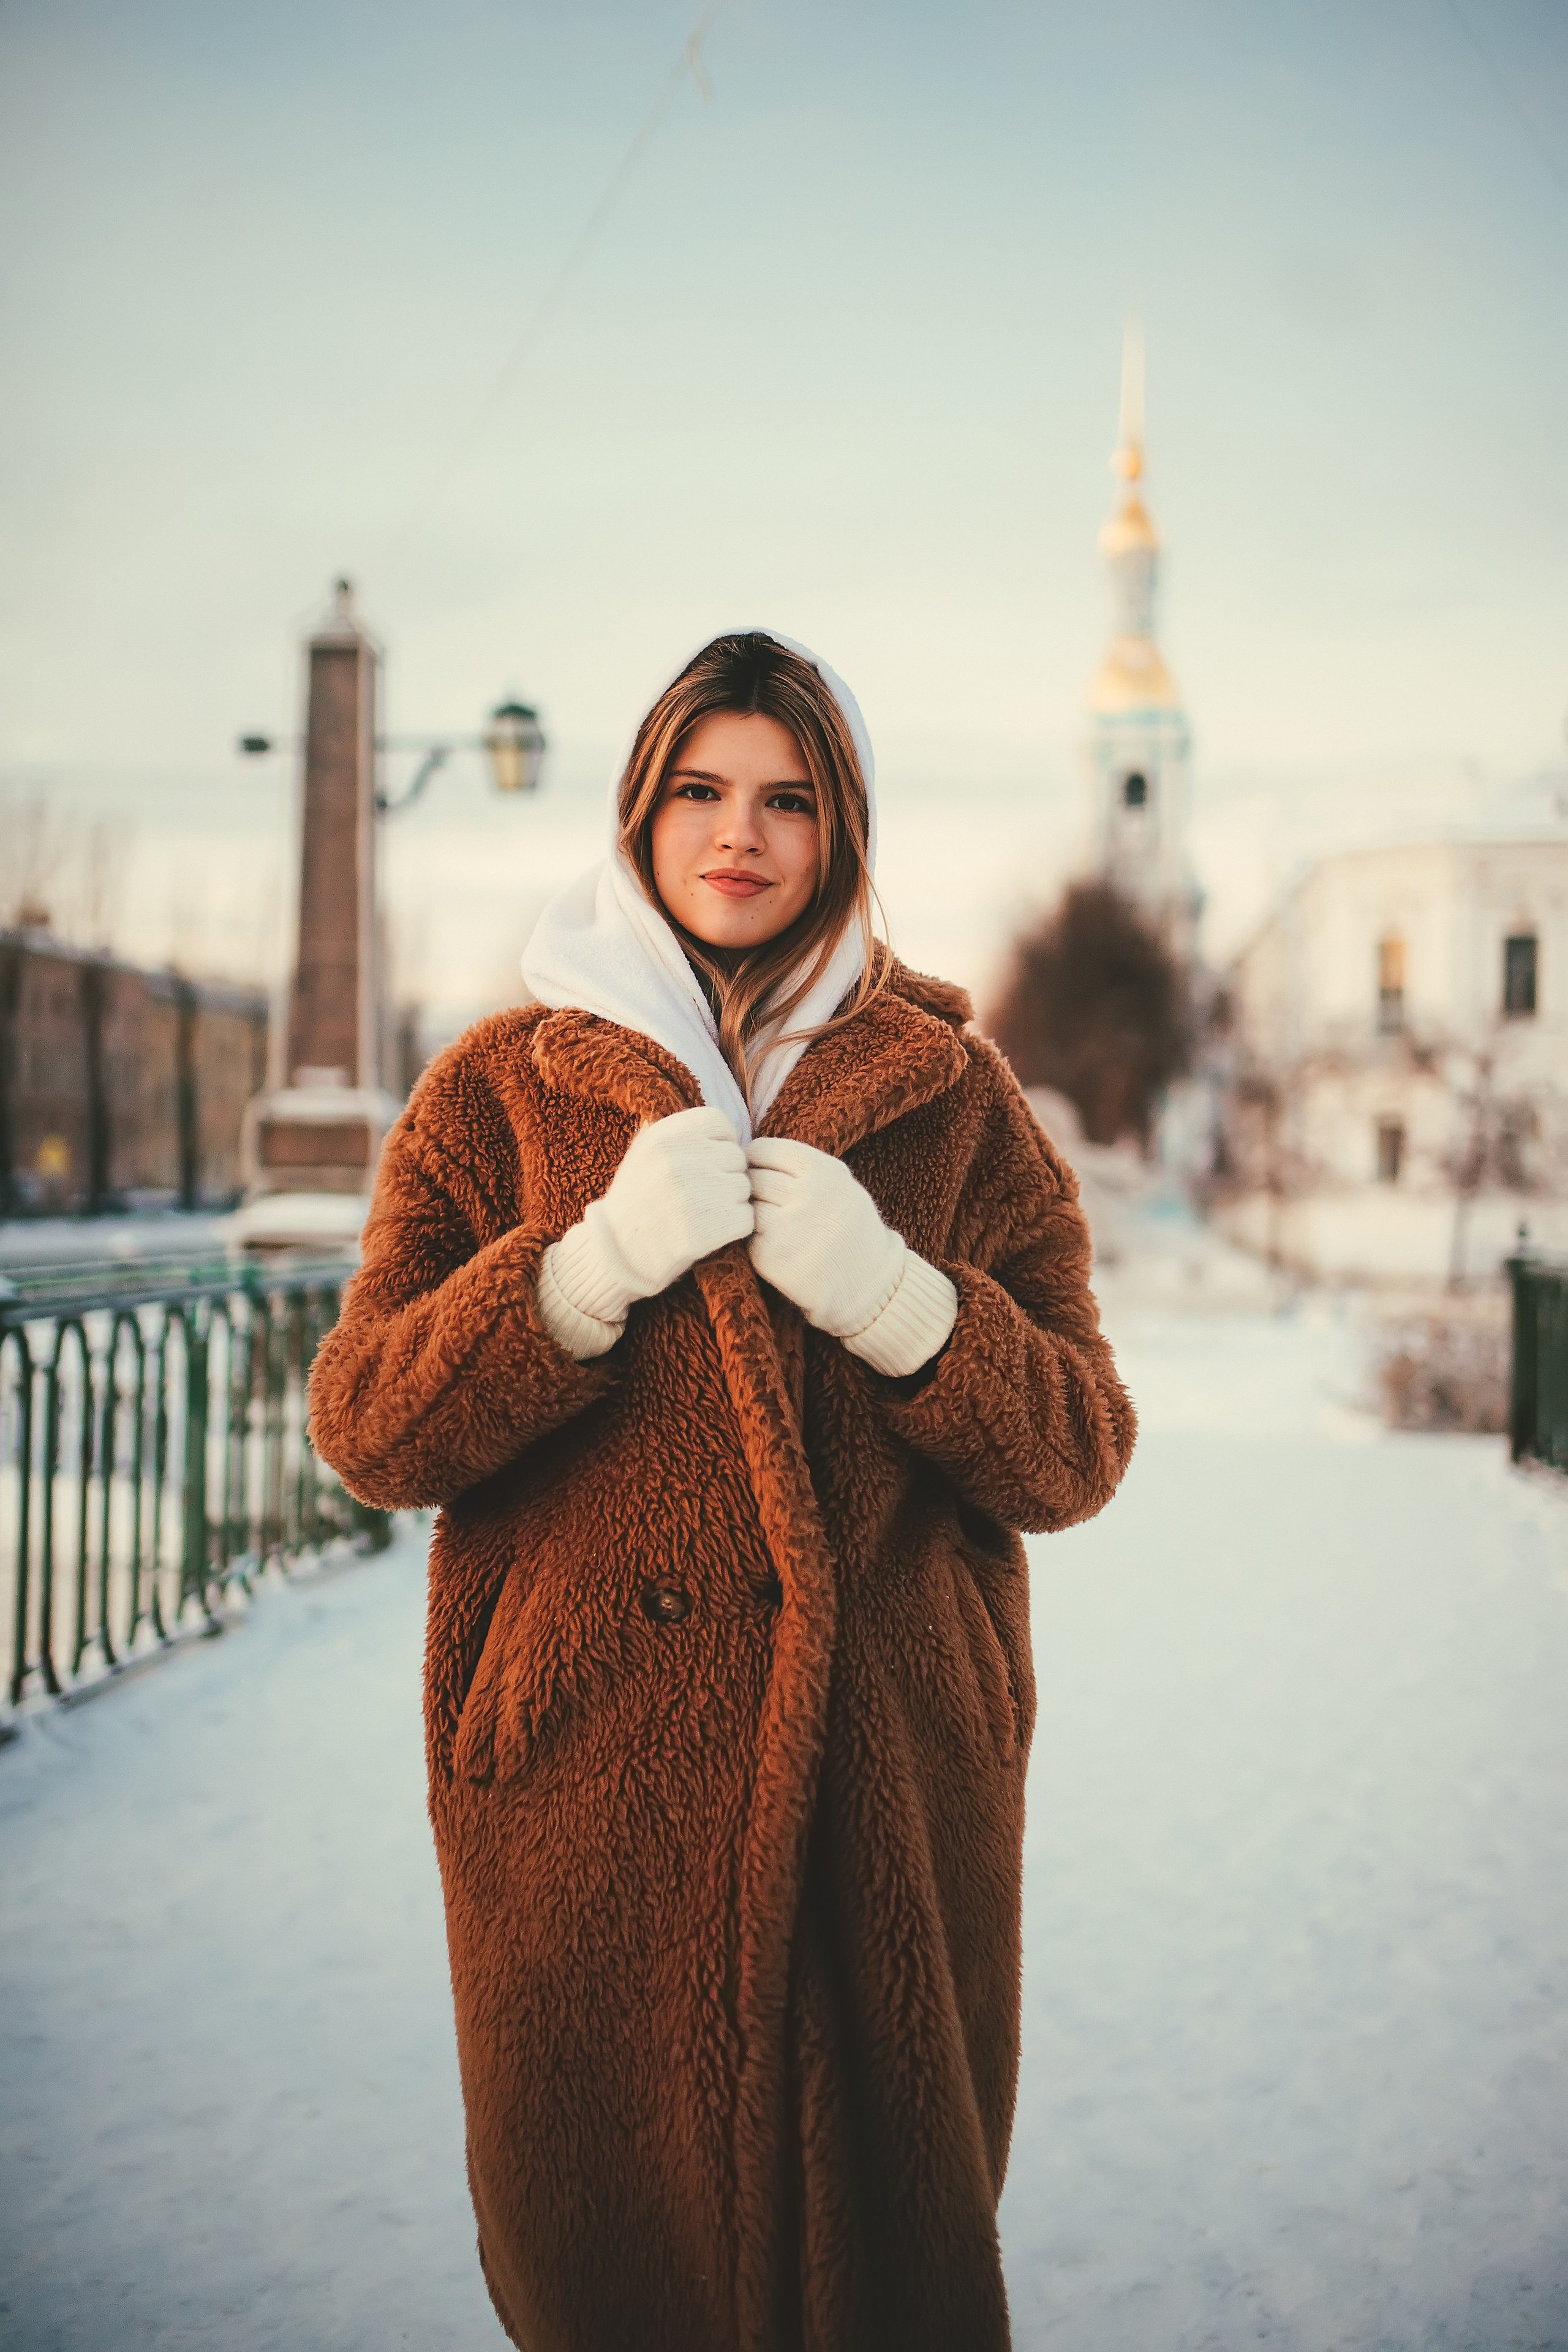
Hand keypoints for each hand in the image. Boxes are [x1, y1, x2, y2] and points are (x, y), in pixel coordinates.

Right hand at [593, 1107, 752, 1300]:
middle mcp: (681, 1159)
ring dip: (731, 1202)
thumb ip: (678, 1134)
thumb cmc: (636, 1201)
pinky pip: (747, 1218)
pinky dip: (735, 1228)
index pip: (720, 1122)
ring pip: (744, 1187)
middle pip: (736, 1157)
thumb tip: (723, 1127)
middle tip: (702, 1195)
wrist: (617, 1254)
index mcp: (665, 1136)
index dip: (720, 1143)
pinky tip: (710, 1233)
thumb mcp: (643, 1153)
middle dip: (725, 1175)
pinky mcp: (710, 1227)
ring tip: (702, 1214)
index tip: (707, 1162)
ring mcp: (697, 1193)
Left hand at [745, 1137, 904, 1337]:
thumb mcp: (841, 1183)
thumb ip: (804, 1166)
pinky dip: (755, 1240)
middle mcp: (804, 1195)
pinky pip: (748, 1237)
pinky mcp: (770, 1256)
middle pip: (752, 1178)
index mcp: (823, 1171)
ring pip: (747, 1207)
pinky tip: (777, 1246)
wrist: (867, 1282)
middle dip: (753, 1187)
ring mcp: (785, 1227)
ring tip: (773, 1223)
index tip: (758, 1170)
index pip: (763, 1149)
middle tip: (764, 1200)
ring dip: (753, 1213)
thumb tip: (751, 1151)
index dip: (755, 1159)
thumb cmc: (850, 1227)